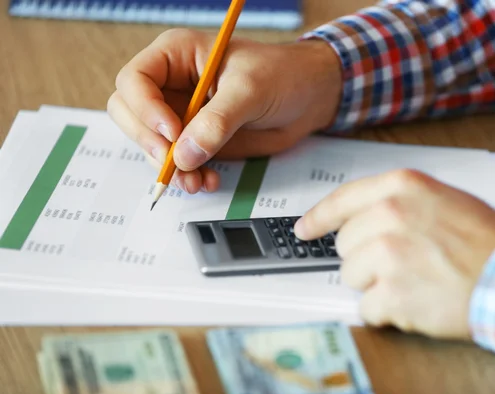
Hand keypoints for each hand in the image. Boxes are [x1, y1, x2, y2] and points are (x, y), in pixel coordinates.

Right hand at [107, 28, 341, 192]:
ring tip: (195, 181)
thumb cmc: (282, 75)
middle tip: (176, 164)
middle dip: (151, 143)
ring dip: (168, 167)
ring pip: (151, 144)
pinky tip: (207, 180)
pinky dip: (187, 176)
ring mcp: (181, 114)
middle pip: (131, 115)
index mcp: (176, 55)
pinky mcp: (196, 139)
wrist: (308, 97)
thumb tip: (185, 154)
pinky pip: (177, 162)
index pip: (134, 81)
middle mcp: (171, 84)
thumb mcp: (250, 91)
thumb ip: (217, 122)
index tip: (172, 133)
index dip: (145, 110)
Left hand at [294, 169, 494, 339]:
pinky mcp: (392, 293)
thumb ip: (396, 201)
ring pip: (351, 276)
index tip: (303, 230)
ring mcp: (388, 255)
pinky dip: (387, 310)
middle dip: (366, 256)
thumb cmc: (484, 240)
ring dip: (376, 284)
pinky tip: (414, 300)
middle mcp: (389, 216)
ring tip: (413, 279)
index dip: (318, 218)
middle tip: (403, 260)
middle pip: (345, 244)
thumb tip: (356, 218)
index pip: (340, 200)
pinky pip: (367, 307)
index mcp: (401, 187)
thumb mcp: (440, 198)